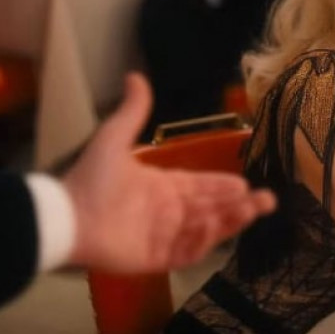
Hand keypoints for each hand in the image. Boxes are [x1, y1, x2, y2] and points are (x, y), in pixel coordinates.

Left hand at [62, 73, 275, 272]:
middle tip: (267, 199)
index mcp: (163, 186)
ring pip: (207, 230)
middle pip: (212, 209)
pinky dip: (204, 240)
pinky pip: (188, 251)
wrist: (66, 216)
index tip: (245, 182)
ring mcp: (164, 236)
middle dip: (241, 205)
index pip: (201, 186)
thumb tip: (136, 75)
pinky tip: (217, 225)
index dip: (223, 185)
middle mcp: (168, 212)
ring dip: (231, 220)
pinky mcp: (157, 258)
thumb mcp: (114, 137)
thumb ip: (132, 110)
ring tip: (254, 209)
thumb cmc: (91, 179)